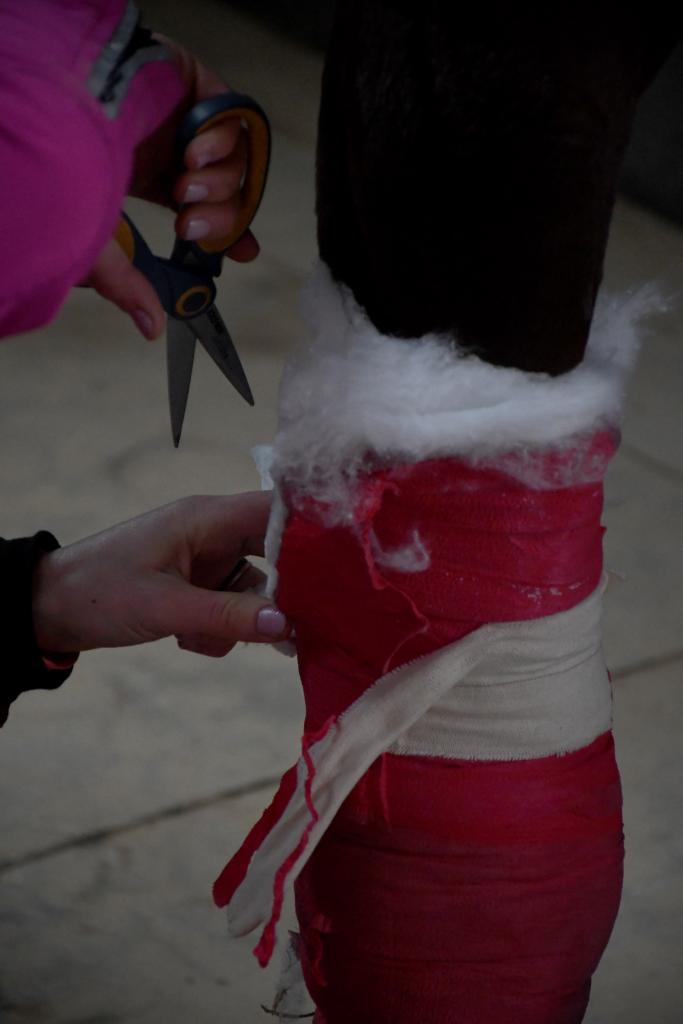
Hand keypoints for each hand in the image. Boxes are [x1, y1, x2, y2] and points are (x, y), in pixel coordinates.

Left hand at [32, 493, 288, 659]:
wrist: (49, 610)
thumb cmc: (100, 592)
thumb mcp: (164, 607)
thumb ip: (228, 617)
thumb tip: (289, 626)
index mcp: (207, 518)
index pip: (277, 511)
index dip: (313, 534)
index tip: (344, 566)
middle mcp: (214, 534)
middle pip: (276, 554)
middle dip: (283, 592)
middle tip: (302, 624)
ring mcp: (207, 562)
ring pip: (255, 591)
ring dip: (241, 621)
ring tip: (205, 636)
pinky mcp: (199, 588)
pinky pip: (233, 609)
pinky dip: (220, 631)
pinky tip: (187, 639)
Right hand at [86, 38, 258, 340]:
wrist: (56, 113)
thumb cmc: (61, 170)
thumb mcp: (92, 242)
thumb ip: (125, 284)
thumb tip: (150, 327)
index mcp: (146, 173)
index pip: (204, 204)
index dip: (229, 229)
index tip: (246, 253)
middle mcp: (168, 142)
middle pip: (228, 187)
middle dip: (221, 217)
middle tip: (192, 227)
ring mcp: (182, 111)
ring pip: (235, 157)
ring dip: (220, 184)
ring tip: (186, 190)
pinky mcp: (192, 81)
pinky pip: (233, 114)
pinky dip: (222, 142)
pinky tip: (192, 154)